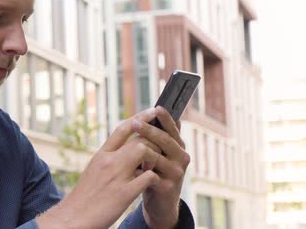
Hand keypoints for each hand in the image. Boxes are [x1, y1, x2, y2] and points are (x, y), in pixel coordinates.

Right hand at [36, 108, 164, 228]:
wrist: (73, 217)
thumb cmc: (85, 196)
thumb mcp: (94, 170)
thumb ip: (110, 158)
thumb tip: (127, 150)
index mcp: (101, 154)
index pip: (122, 129)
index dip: (140, 118)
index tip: (152, 112)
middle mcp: (109, 161)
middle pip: (138, 138)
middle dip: (153, 140)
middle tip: (160, 148)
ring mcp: (117, 176)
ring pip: (144, 151)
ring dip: (155, 157)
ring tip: (154, 166)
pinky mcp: (124, 193)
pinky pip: (148, 177)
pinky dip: (154, 178)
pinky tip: (153, 183)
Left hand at [136, 106, 190, 227]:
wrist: (159, 203)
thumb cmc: (155, 172)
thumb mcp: (158, 152)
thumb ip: (158, 134)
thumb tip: (158, 109)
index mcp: (177, 146)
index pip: (172, 129)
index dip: (165, 118)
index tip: (156, 107)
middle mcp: (181, 157)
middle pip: (165, 140)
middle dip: (150, 130)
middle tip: (135, 123)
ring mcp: (176, 173)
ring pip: (158, 157)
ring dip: (143, 150)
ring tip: (130, 144)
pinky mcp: (168, 187)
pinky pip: (153, 175)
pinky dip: (142, 170)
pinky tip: (132, 166)